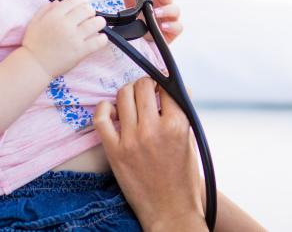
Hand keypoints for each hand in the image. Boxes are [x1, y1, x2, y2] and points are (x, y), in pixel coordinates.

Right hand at [22, 0, 107, 77]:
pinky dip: (102, 39)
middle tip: (90, 17)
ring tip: (97, 26)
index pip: (74, 1)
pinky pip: (99, 41)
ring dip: (99, 23)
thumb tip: (58, 2)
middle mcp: (66, 24)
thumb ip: (46, 10)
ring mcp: (75, 37)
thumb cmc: (34, 44)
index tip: (82, 8)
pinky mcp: (81, 51)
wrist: (35, 65)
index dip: (81, 3)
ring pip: (96, 23)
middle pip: (87, 10)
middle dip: (91, 12)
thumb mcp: (34, 22)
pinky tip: (100, 39)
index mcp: (54, 16)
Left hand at [94, 77, 205, 231]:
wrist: (170, 210)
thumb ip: (181, 113)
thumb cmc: (182, 176)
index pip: (167, 87)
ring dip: (128, 92)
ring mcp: (132, 140)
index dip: (163, 82)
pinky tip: (111, 109)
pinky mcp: (115, 152)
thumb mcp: (189, 140)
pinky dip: (104, 108)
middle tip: (146, 90)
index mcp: (177, 125)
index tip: (161, 83)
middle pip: (143, 87)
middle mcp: (154, 129)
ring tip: (131, 99)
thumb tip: (176, 88)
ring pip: (123, 96)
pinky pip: (101, 119)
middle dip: (145, 84)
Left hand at [121, 0, 182, 43]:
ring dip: (166, 9)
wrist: (144, 43)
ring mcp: (170, 18)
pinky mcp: (173, 31)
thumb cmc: (141, 22)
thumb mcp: (132, 8)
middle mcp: (165, 6)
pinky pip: (178, 26)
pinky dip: (171, 25)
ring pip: (175, 9)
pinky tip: (163, 25)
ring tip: (156, 12)